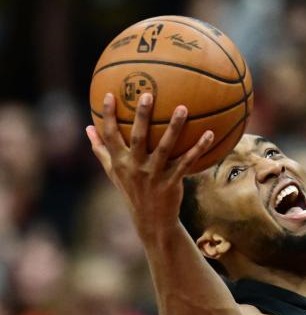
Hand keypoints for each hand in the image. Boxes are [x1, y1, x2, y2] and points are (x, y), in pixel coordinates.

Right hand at [86, 92, 213, 237]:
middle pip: (138, 137)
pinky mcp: (172, 182)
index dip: (108, 116)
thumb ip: (101, 150)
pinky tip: (210, 134)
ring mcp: (154, 175)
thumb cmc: (132, 190)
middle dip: (142, 116)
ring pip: (165, 147)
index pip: (110, 136)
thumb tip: (87, 127)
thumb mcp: (113, 172)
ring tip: (182, 108)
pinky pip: (187, 162)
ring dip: (174, 127)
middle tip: (147, 94)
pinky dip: (199, 148)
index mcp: (120, 162)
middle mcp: (135, 167)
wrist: (151, 220)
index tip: (109, 94)